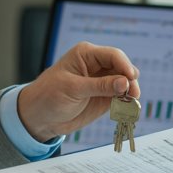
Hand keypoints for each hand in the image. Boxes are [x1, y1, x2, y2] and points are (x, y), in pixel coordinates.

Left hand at [15, 41, 139, 140]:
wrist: (39, 117)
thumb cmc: (49, 96)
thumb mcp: (73, 89)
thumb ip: (100, 86)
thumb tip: (124, 82)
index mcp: (86, 55)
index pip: (113, 55)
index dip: (125, 65)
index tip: (131, 79)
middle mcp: (97, 65)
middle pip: (123, 68)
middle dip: (130, 80)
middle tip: (133, 95)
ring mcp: (102, 82)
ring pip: (125, 82)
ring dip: (131, 92)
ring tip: (131, 103)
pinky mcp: (105, 97)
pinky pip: (122, 97)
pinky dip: (127, 102)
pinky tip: (128, 108)